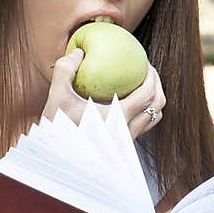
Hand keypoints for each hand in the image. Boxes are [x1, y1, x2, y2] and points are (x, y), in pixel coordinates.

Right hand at [43, 48, 165, 138]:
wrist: (56, 160)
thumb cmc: (56, 130)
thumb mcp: (56, 98)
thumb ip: (64, 70)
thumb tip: (78, 52)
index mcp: (118, 119)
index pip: (148, 94)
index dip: (152, 75)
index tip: (145, 63)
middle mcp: (127, 133)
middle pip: (158, 106)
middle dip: (157, 86)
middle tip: (147, 72)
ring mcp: (127, 143)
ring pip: (153, 119)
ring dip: (152, 101)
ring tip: (142, 86)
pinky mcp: (123, 148)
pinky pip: (143, 127)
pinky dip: (143, 112)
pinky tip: (128, 103)